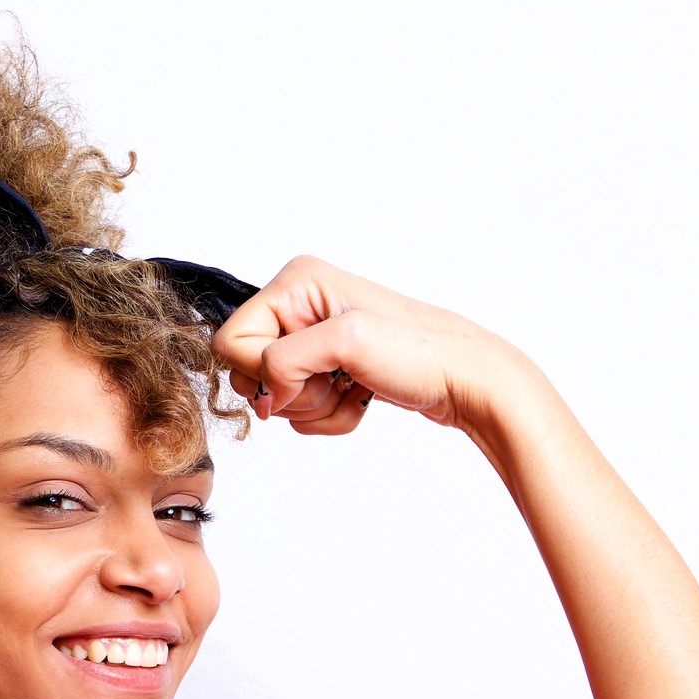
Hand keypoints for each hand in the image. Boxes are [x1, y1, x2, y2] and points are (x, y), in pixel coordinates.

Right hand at [209, 254, 525, 434]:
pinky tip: (362, 396)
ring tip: (356, 387)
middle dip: (292, 391)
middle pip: (250, 371)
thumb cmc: (420, 352)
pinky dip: (331, 415)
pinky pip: (303, 409)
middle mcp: (301, 304)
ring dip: (316, 406)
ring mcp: (315, 338)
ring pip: (278, 396)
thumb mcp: (348, 342)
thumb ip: (285, 359)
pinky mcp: (330, 367)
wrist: (467, 379)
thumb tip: (264, 392)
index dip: (262, 371)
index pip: (232, 340)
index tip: (307, 375)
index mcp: (297, 283)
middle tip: (337, 380)